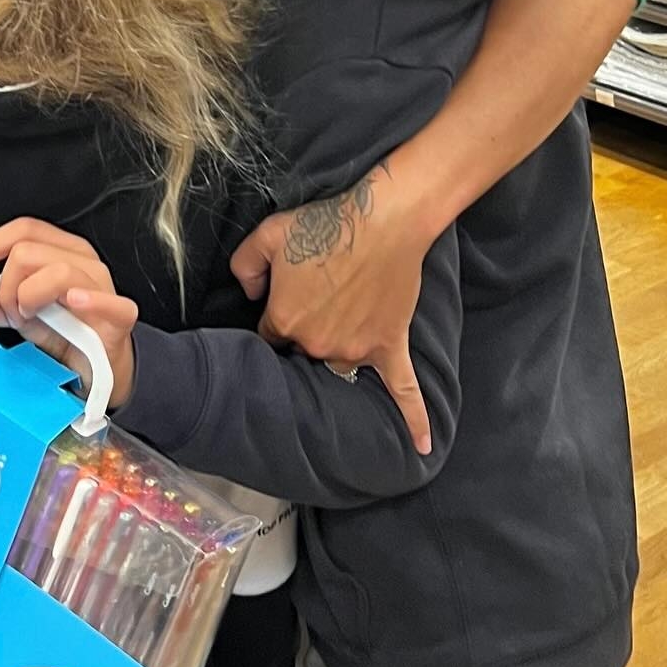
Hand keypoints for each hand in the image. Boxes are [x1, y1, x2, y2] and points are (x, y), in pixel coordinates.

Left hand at [0, 220, 139, 405]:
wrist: (97, 367)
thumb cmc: (66, 333)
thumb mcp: (22, 316)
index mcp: (61, 251)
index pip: (25, 229)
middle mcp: (83, 261)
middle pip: (29, 252)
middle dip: (8, 287)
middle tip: (11, 312)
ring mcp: (103, 286)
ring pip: (59, 271)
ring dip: (32, 297)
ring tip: (30, 318)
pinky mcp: (120, 315)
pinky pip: (109, 302)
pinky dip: (89, 301)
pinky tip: (72, 304)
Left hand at [231, 163, 432, 453]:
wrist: (384, 220)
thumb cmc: (325, 225)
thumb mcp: (267, 233)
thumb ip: (243, 265)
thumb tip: (247, 294)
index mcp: (284, 321)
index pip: (270, 337)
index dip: (277, 317)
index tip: (286, 300)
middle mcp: (317, 344)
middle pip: (304, 353)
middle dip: (307, 331)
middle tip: (320, 299)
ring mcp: (354, 349)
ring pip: (338, 364)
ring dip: (337, 351)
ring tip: (343, 323)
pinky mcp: (388, 345)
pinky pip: (402, 388)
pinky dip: (414, 418)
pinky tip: (422, 446)